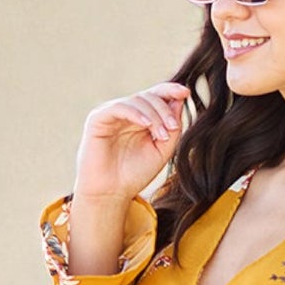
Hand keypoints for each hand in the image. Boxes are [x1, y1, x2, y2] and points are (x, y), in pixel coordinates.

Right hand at [73, 79, 192, 202]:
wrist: (111, 193)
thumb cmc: (134, 175)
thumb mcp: (162, 152)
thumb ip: (173, 129)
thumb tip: (180, 101)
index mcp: (141, 118)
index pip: (156, 97)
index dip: (170, 91)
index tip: (186, 93)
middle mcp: (127, 113)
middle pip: (149, 96)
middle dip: (164, 109)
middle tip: (173, 127)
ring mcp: (112, 114)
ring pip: (137, 100)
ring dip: (154, 115)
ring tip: (162, 135)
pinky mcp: (98, 118)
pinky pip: (119, 107)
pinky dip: (136, 113)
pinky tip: (146, 124)